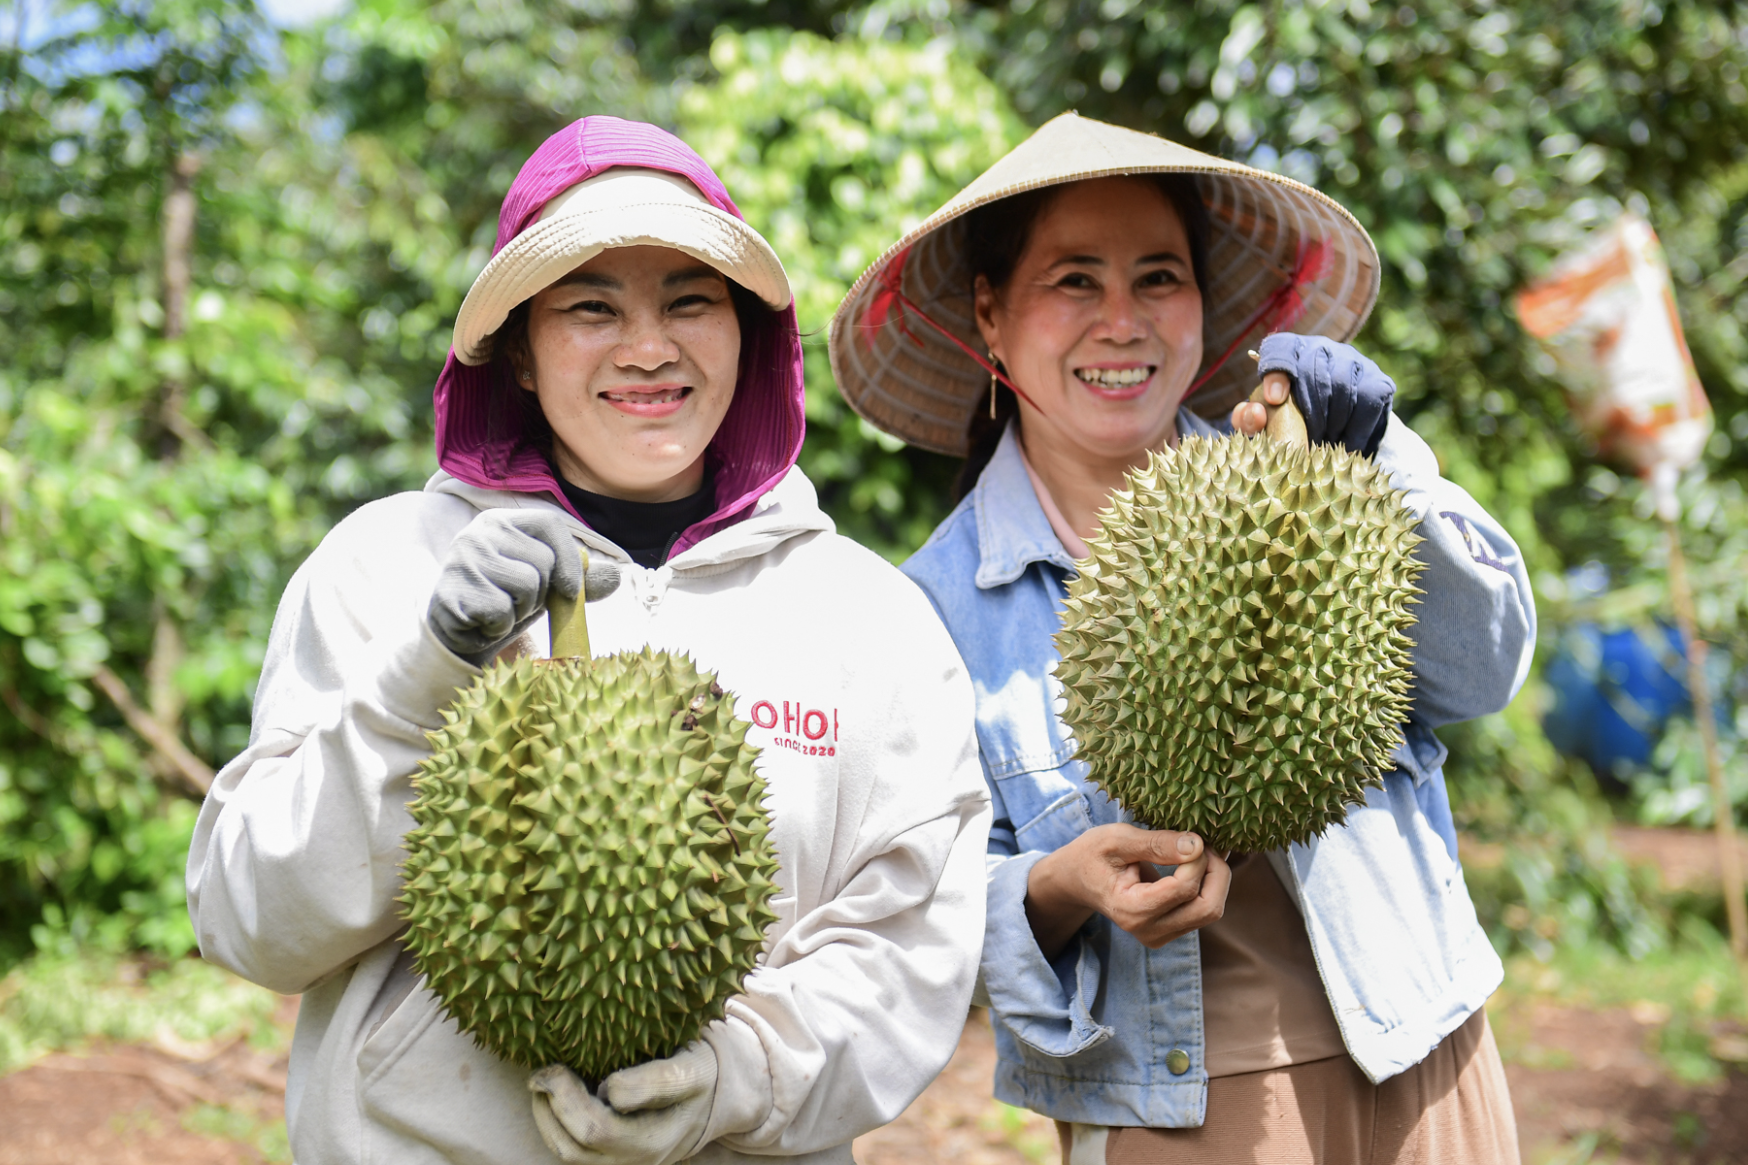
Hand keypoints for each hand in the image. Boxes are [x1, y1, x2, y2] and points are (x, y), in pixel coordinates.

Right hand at [426, 510, 581, 664]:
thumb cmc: (506, 602)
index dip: (569, 557)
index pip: (549, 523)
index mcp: (502, 521)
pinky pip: (500, 611)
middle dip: (540, 593)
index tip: (571, 590)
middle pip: (542, 560)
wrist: (460, 635)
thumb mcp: (545, 587)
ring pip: (525, 585)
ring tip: (500, 611)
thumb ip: (578, 581)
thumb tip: (617, 575)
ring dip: (520, 610)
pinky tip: (483, 622)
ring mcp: (462, 559)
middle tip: (516, 602)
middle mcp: (479, 532)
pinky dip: (499, 626)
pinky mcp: (451, 590)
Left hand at [529, 1042, 717, 1164]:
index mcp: (661, 1131)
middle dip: (554, 1102)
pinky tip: (555, 1099)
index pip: (602, 1126)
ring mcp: (626, 1162)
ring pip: (570, 1152)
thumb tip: (609, 1090)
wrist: (716, 1099)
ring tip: (543, 1083)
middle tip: (544, 1070)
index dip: (573, 1095)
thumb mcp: (692, 1067)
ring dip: (547, 1117)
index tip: (569, 1060)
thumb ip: (660, 1080)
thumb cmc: (700, 1072)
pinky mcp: (613, 1161)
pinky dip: (554, 1126)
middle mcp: (643, 1154)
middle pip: (582, 1140)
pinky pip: (572, 1153)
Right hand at [1024, 825, 1229, 958]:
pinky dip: (1209, 886)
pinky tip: (1197, 864)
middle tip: (1207, 845)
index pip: (1184, 889)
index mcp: (1132, 910)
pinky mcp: (1170, 931)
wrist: (1076, 880)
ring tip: (1202, 851)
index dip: (1197, 859)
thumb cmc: (1092, 854)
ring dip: (1215, 879)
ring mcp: (1160, 935)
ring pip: (1211, 910)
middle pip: (1208, 908)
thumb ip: (1156, 843)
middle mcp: (1148, 931)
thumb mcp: (1116, 839)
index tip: (1190, 836)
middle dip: (1217, 873)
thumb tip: (1197, 845)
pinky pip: (1204, 911)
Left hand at [1230, 333, 1394, 455]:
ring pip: (1341, 389)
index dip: (1275, 370)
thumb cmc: (1291, 424)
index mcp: (1288, 352)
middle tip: (1305, 442)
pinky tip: (1346, 446)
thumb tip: (1254, 413)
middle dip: (1306, 414)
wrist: (1340, 430)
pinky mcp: (1379, 381)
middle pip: (1312, 372)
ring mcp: (1353, 361)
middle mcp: (1322, 348)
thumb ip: (1250, 419)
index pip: (1279, 348)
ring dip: (1331, 425)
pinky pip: (1367, 404)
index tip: (1274, 400)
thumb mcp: (1264, 422)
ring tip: (1324, 446)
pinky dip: (1355, 431)